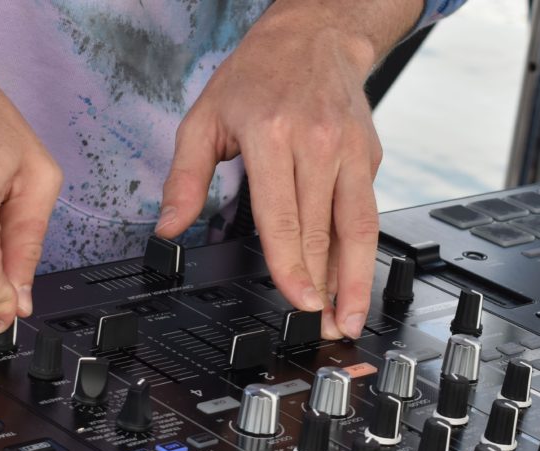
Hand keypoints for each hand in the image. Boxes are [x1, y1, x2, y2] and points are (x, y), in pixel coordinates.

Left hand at [156, 3, 382, 338]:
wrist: (316, 34)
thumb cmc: (257, 75)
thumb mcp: (204, 116)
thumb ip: (184, 177)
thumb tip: (169, 229)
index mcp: (272, 135)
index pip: (283, 216)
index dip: (292, 266)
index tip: (299, 302)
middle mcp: (318, 143)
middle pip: (323, 230)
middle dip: (325, 287)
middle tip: (324, 328)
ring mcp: (350, 150)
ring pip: (359, 227)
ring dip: (357, 279)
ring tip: (351, 317)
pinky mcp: (371, 155)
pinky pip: (367, 211)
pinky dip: (362, 251)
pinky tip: (353, 279)